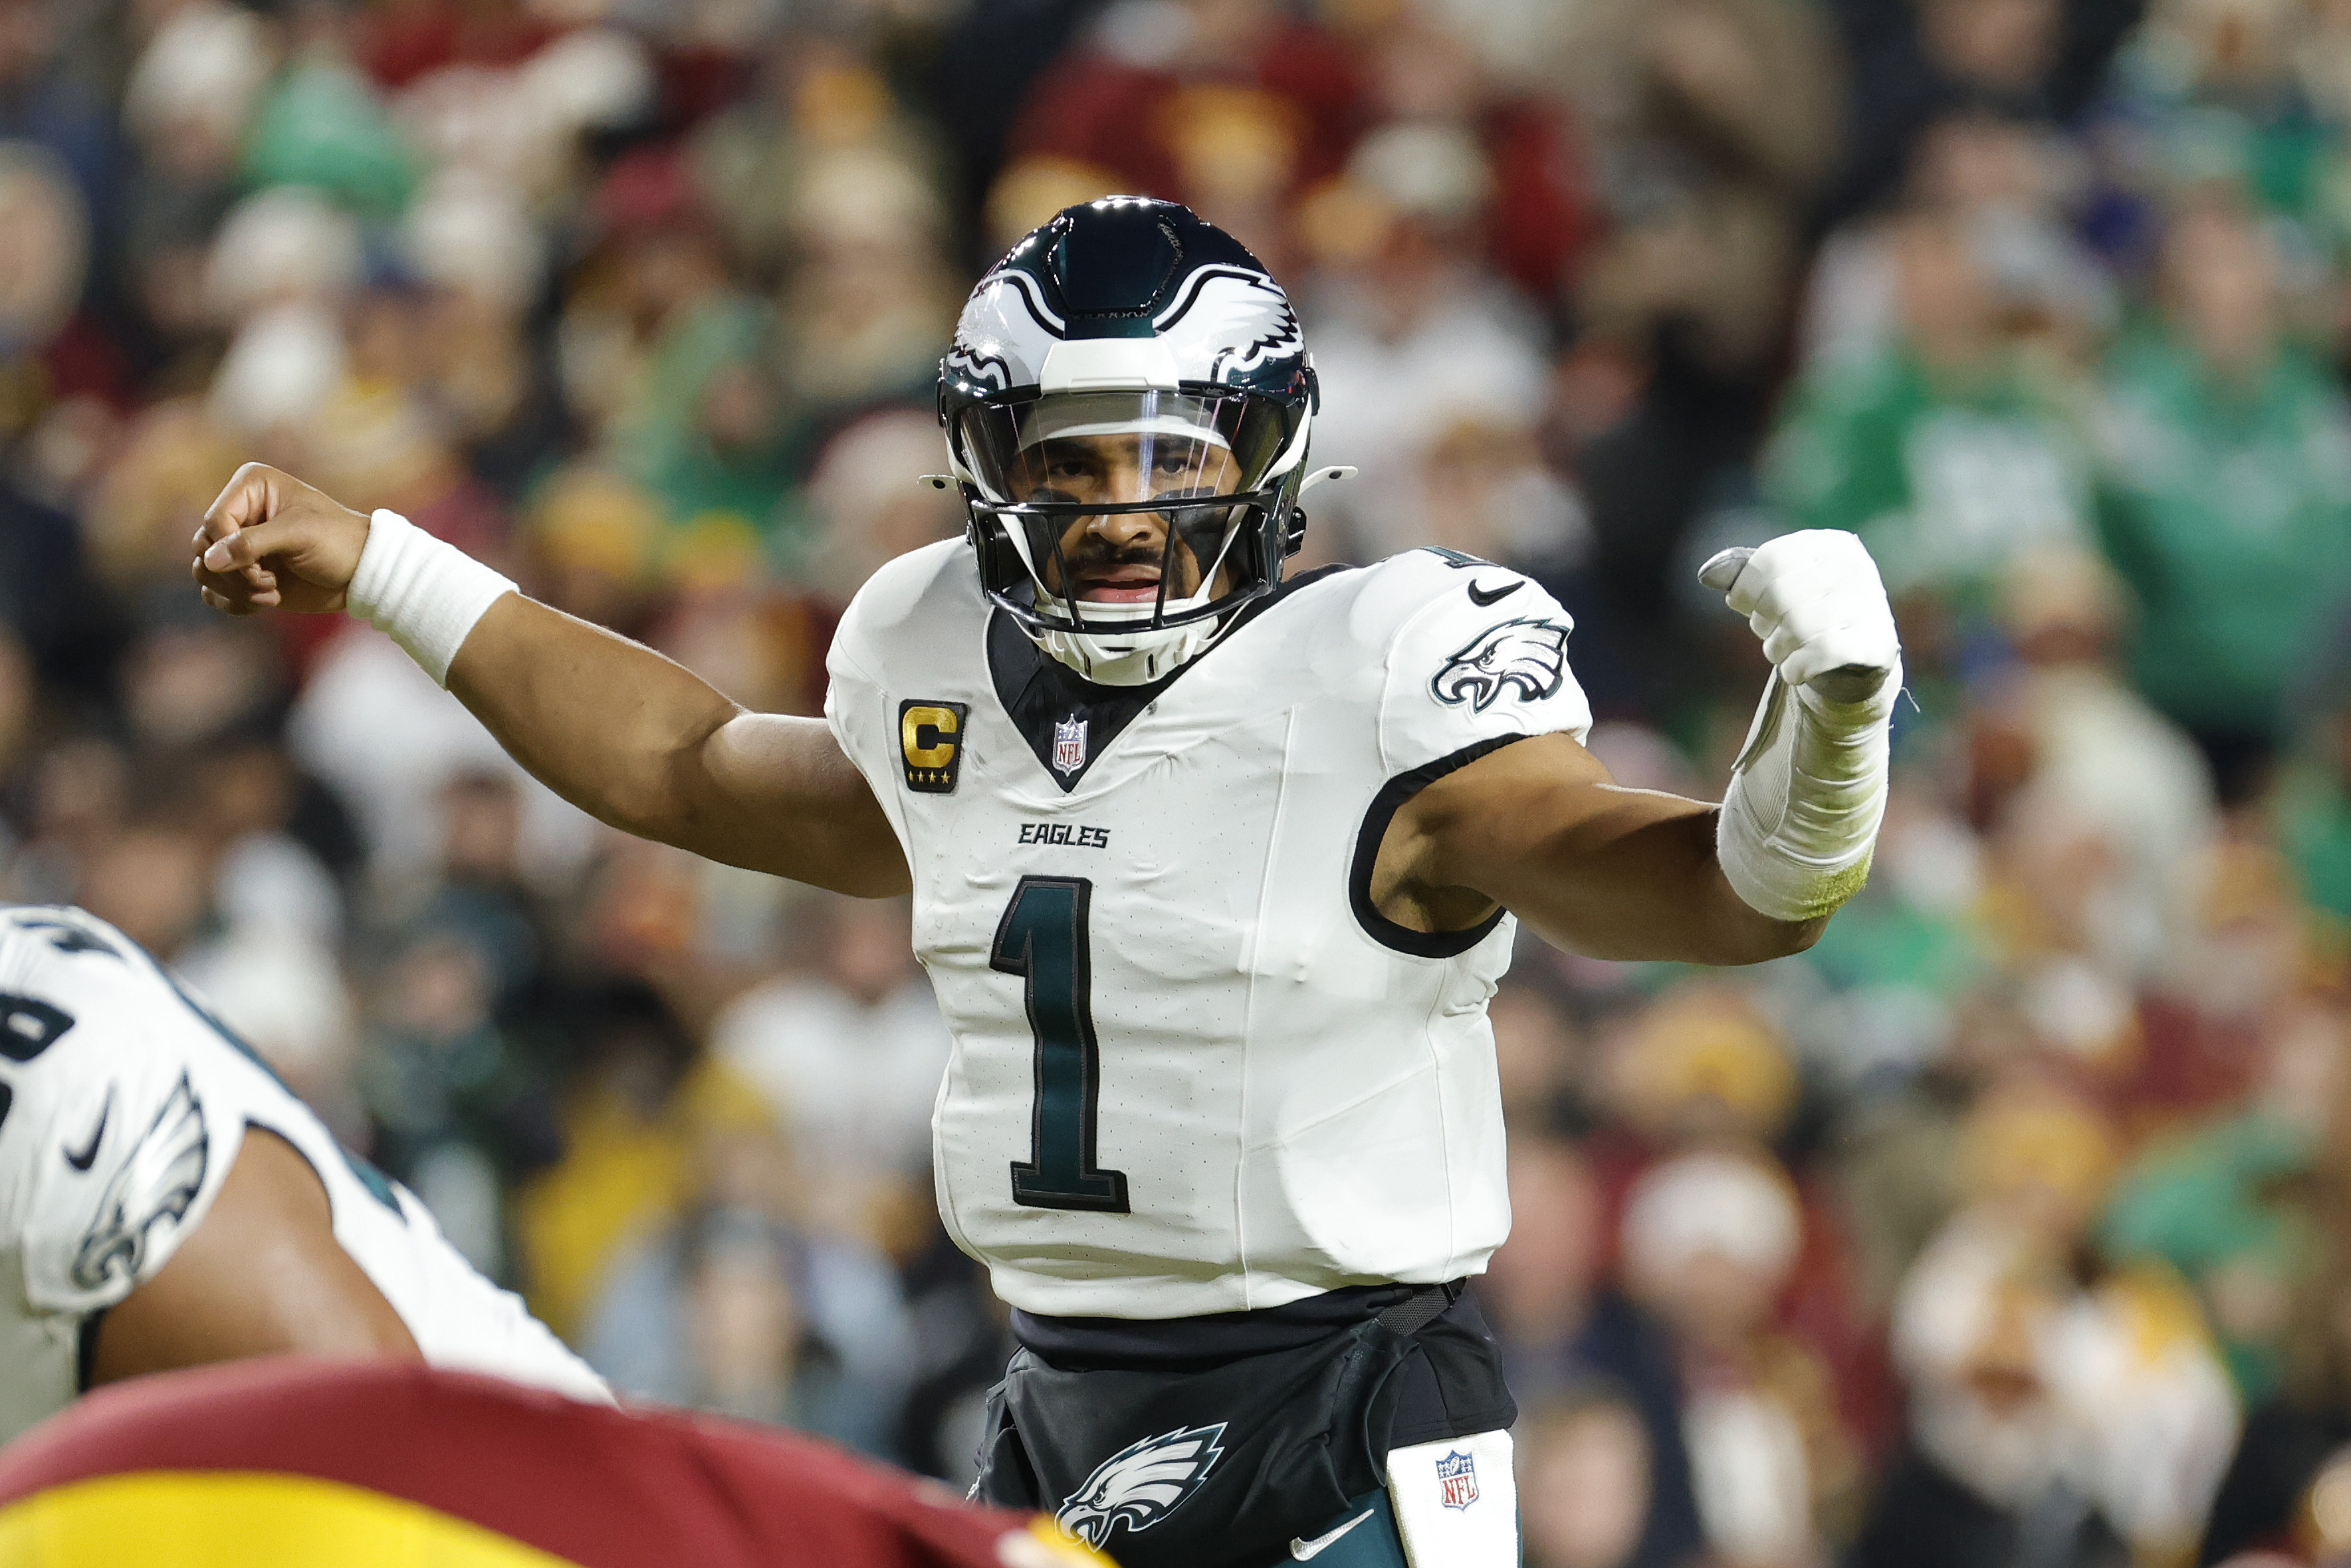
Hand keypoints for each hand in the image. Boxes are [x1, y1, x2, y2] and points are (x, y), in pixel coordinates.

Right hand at [190, 463, 371, 616]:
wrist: (362, 574)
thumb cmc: (338, 542)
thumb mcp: (298, 534)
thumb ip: (251, 544)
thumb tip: (208, 561)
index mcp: (250, 488)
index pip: (214, 522)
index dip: (229, 551)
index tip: (260, 567)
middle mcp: (240, 513)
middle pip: (203, 548)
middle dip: (234, 573)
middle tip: (268, 582)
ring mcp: (240, 545)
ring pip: (205, 571)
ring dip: (236, 590)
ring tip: (271, 591)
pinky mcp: (244, 574)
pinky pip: (214, 592)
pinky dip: (235, 602)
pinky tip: (267, 601)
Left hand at [1698, 531, 1898, 704]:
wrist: (1853, 660)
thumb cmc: (1806, 614)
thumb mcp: (1774, 587)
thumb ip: (1741, 575)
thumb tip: (1707, 574)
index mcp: (1831, 545)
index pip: (1772, 559)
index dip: (1745, 588)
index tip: (1741, 604)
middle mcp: (1856, 568)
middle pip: (1781, 595)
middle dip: (1762, 621)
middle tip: (1768, 631)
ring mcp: (1871, 606)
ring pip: (1798, 627)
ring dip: (1776, 648)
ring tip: (1782, 650)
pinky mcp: (1876, 644)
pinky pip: (1820, 654)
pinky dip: (1795, 668)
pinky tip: (1795, 670)